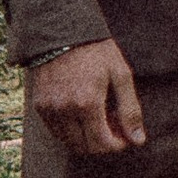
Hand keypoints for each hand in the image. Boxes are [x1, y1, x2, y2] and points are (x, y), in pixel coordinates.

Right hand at [29, 35, 146, 154]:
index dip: (116, 145)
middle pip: (85, 147)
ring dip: (85, 139)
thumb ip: (130, 110)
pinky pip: (55, 131)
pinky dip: (70, 131)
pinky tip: (81, 114)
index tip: (124, 135)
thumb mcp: (120, 75)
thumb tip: (138, 140)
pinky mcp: (39, 106)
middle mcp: (65, 110)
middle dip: (102, 143)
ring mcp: (49, 109)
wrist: (62, 30)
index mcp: (87, 103)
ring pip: (68, 142)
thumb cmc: (96, 51)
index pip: (101, 144)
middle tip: (112, 126)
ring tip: (97, 119)